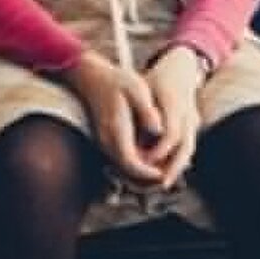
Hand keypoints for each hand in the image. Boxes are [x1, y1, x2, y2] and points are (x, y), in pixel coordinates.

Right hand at [61, 51, 165, 182]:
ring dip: (140, 178)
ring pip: (122, 171)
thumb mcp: (137, 89)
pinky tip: (152, 164)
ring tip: (163, 174)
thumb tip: (159, 130)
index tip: (163, 174)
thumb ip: (147, 110)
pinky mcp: (106, 142)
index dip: (147, 173)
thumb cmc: (117, 80)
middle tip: (167, 179)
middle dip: (146, 181)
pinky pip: (120, 164)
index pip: (130, 163)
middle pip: (125, 173)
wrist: (92, 77)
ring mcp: (104, 143)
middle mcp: (106, 142)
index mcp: (116, 130)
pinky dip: (135, 169)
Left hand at [142, 46, 205, 192]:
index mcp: (173, 100)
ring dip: (177, 166)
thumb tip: (144, 135)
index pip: (171, 133)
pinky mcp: (193, 124)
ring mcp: (193, 117)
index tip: (144, 160)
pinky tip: (167, 171)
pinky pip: (188, 145)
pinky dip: (179, 159)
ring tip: (163, 182)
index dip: (159, 150)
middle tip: (160, 182)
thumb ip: (143, 110)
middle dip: (173, 166)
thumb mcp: (143, 87)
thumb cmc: (156, 79)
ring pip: (189, 147)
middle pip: (185, 144)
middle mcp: (187, 111)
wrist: (180, 68)